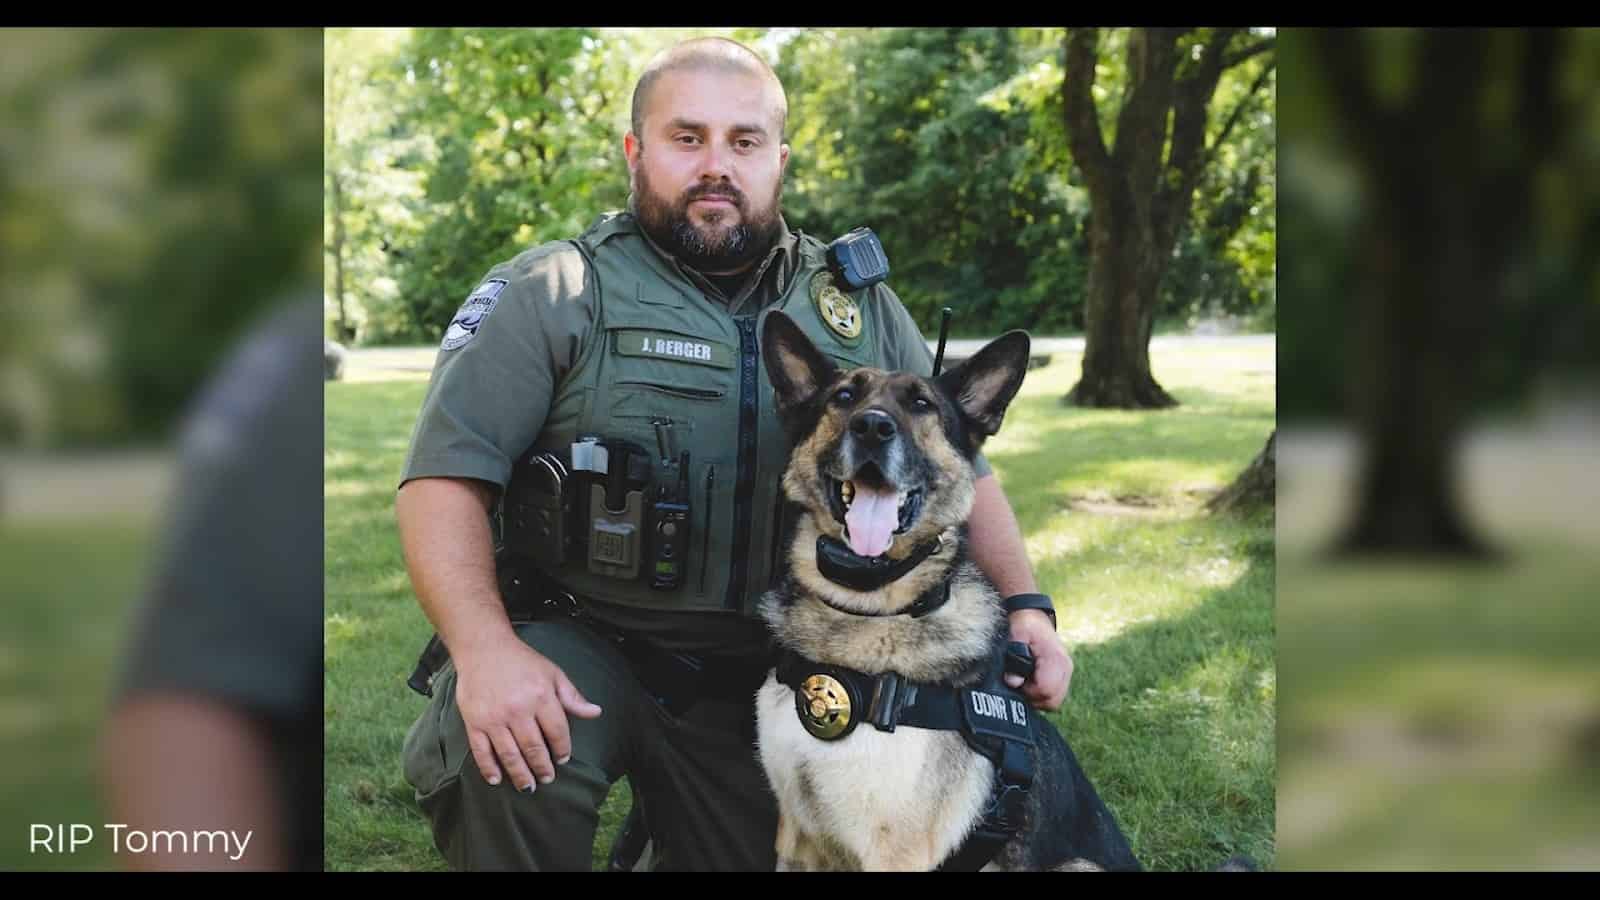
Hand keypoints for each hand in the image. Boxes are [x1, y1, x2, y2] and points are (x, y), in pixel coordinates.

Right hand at [452, 632, 602, 792]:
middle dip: (543, 767)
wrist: (483, 648)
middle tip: (547, 779)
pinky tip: (497, 780)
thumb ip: (573, 697)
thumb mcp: (553, 674)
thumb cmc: (522, 661)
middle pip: (534, 748)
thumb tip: (596, 713)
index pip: (557, 732)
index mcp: (541, 696)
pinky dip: (489, 768)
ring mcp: (494, 718)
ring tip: (528, 787)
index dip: (562, 749)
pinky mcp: (474, 722)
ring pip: (510, 754)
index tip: (563, 759)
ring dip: (520, 774)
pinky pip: (481, 751)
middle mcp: (518, 709)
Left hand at [1004, 608, 1071, 710]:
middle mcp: (1065, 667)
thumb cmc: (1024, 624)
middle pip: (1053, 701)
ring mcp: (1066, 672)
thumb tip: (1013, 682)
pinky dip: (1042, 694)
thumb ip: (1014, 657)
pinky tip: (1030, 681)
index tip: (1017, 682)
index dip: (1028, 692)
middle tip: (1020, 685)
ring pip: (1054, 701)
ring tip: (1024, 682)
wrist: (1034, 615)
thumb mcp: (1016, 634)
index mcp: (1055, 658)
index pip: (1046, 690)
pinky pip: (1054, 695)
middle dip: (1033, 698)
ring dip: (1037, 697)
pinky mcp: (1063, 674)